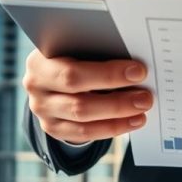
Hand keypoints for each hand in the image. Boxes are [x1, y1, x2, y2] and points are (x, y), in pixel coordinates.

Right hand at [23, 49, 152, 143]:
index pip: (73, 72)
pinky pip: (84, 133)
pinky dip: (111, 128)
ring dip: (118, 116)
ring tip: (142, 109)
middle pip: (79, 101)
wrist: (52, 76)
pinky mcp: (52, 128)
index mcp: (40, 62)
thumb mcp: (76, 48)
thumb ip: (96, 53)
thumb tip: (133, 66)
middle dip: (117, 100)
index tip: (139, 71)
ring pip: (83, 119)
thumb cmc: (72, 54)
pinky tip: (132, 121)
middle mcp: (36, 88)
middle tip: (145, 97)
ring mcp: (42, 111)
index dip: (108, 74)